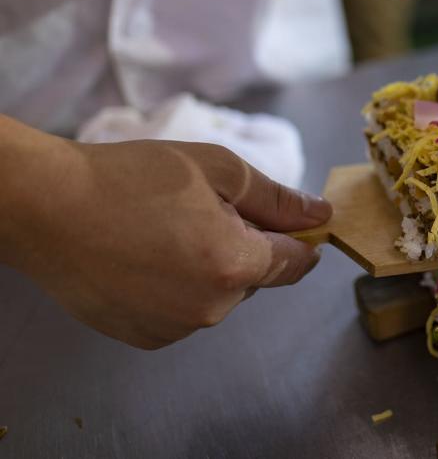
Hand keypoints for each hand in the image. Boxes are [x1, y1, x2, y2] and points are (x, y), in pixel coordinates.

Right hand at [5, 135, 329, 349]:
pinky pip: (184, 311)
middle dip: (244, 245)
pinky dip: (178, 287)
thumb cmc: (131, 178)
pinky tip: (147, 258)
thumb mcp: (217, 169)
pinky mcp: (145, 337)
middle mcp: (210, 308)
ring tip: (165, 231)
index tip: (290, 220)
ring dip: (210, 267)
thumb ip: (277, 199)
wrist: (47, 207)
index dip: (298, 238)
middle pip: (255, 277)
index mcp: (234, 265)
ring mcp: (175, 328)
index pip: (295, 262)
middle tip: (201, 209)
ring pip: (219, 295)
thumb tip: (321, 216)